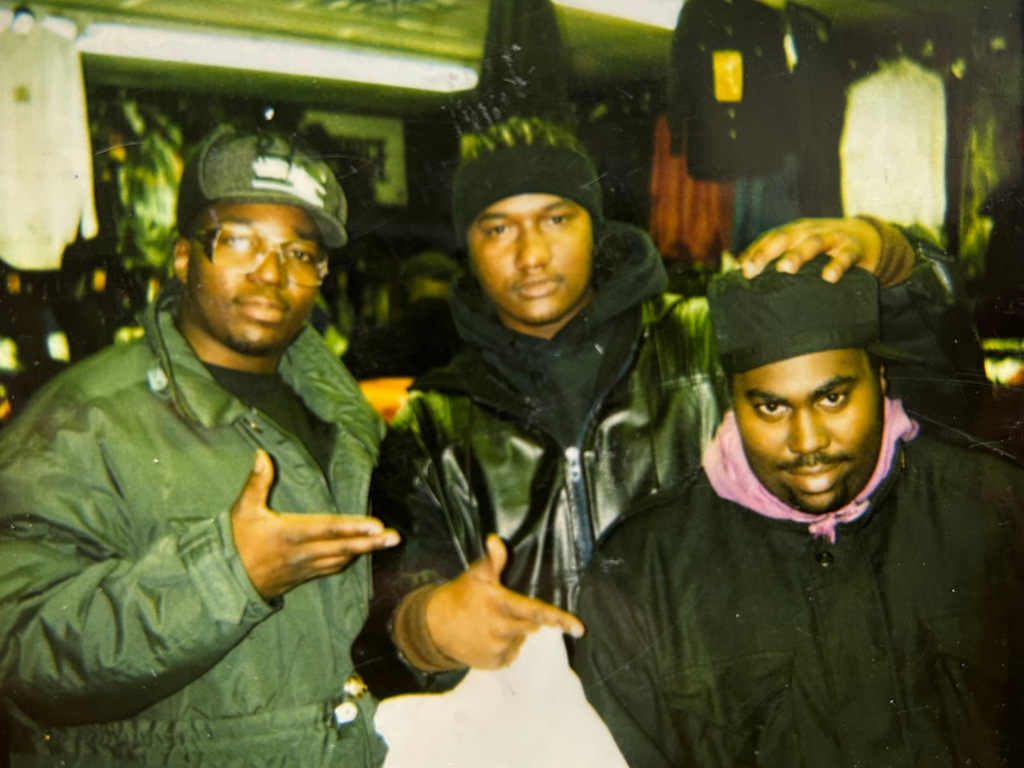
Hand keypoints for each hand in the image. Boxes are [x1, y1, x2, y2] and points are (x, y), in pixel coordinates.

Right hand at [231, 450, 399, 598]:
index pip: (328, 529)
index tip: (376, 525)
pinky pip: (330, 569)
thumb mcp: (243, 510)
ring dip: (364, 552)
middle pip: (342, 547)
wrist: (224, 583)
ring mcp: (304, 568)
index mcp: (290, 534)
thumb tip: (261, 454)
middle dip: (370, 543)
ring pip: (340, 560)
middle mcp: (302, 553)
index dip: (353, 527)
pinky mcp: (303, 577)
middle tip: (395, 537)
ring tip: (386, 543)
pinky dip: (347, 561)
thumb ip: (256, 482)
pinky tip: (360, 555)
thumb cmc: (235, 542)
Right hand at [424, 534, 584, 669]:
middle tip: (503, 610)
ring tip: (491, 623)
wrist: (434, 627)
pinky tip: (488, 637)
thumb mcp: (476, 575)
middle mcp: (502, 631)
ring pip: (520, 640)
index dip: (560, 619)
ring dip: (513, 633)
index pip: (537, 612)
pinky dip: (504, 647)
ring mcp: (498, 650)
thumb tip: (495, 540)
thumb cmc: (460, 596)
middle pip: (530, 626)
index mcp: (502, 606)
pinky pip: (510, 655)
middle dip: (524, 619)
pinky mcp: (493, 664)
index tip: (579, 628)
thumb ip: (493, 560)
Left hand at [738, 217, 910, 286]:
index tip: (741, 270)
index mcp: (795, 231)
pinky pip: (846, 257)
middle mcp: (811, 231)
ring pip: (813, 242)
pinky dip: (837, 265)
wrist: (869, 239)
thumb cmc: (826, 250)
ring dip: (798, 254)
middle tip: (752, 269)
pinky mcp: (855, 249)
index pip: (770, 238)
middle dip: (767, 252)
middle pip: (785, 237)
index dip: (754, 252)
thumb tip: (746, 275)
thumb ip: (780, 260)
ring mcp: (834, 238)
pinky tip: (828, 277)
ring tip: (784, 268)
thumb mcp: (803, 250)